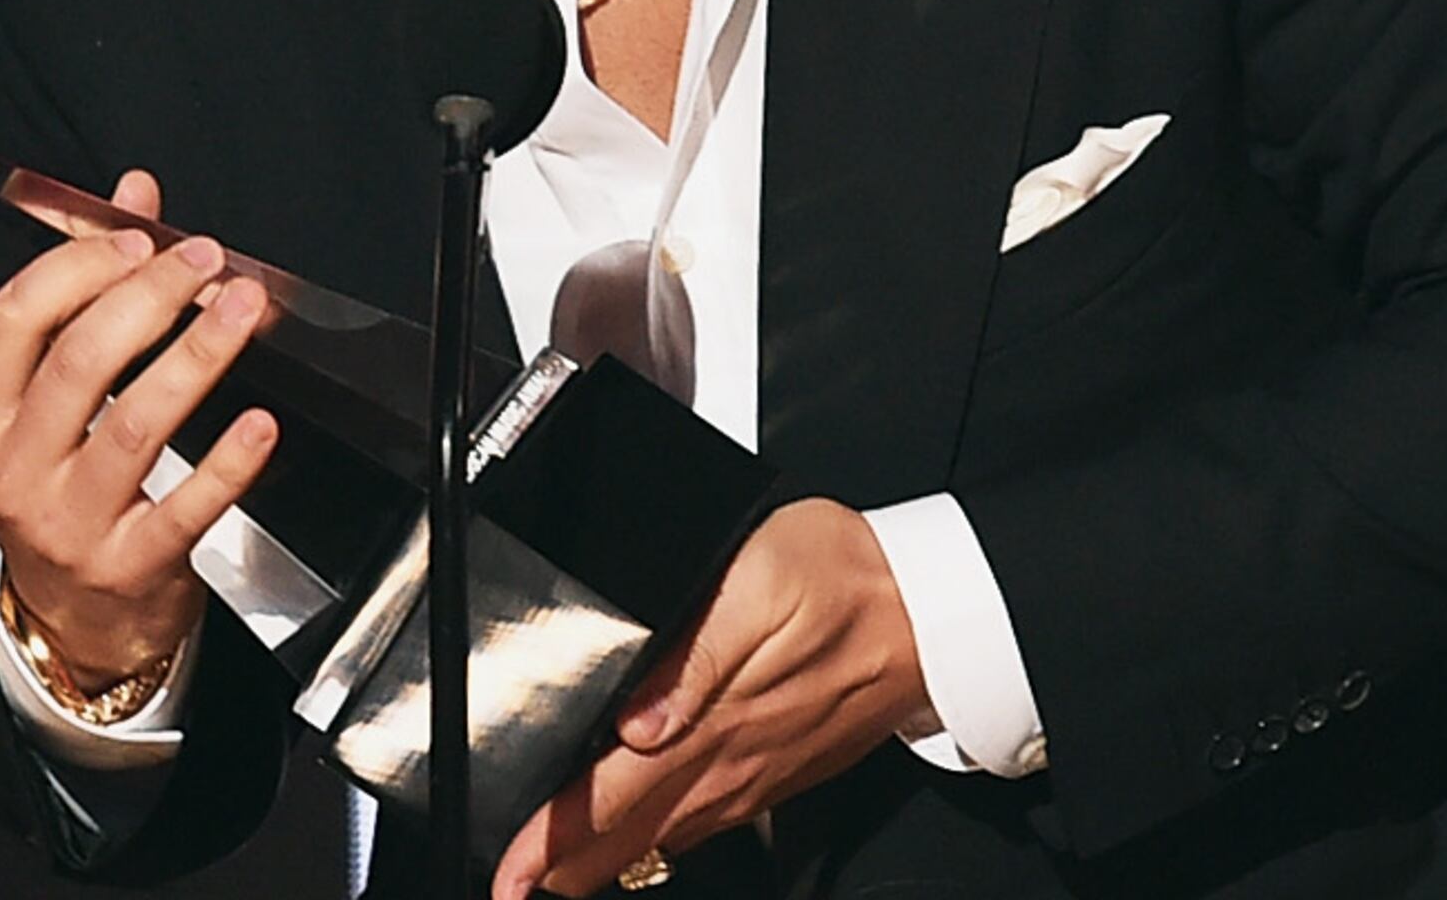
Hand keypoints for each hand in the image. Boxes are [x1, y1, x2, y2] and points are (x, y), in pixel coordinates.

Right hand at [0, 169, 278, 684]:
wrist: (73, 621)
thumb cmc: (61, 486)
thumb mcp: (47, 398)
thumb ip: (87, 287)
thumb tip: (132, 198)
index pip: (15, 319)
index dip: (79, 266)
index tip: (139, 238)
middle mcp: (16, 469)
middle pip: (79, 363)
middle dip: (149, 299)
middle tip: (205, 262)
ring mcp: (70, 522)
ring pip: (134, 425)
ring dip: (196, 358)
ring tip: (243, 311)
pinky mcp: (131, 566)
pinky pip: (185, 507)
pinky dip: (228, 462)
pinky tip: (260, 423)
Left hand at [493, 499, 936, 898]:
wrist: (937, 609)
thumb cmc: (847, 577)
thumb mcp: (761, 582)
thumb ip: (691, 660)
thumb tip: (635, 726)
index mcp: (713, 721)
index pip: (609, 796)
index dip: (551, 840)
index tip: (508, 873)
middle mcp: (731, 762)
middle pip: (627, 835)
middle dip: (562, 868)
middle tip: (509, 891)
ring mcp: (757, 774)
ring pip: (663, 838)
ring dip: (605, 861)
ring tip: (553, 878)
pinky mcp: (779, 771)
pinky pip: (704, 823)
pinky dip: (658, 843)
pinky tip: (642, 843)